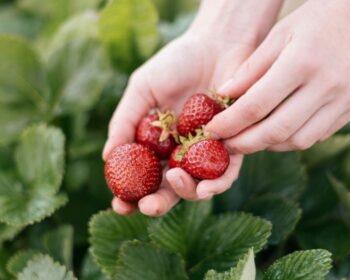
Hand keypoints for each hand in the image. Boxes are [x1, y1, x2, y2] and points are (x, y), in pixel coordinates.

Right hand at [102, 0, 283, 215]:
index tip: (119, 204)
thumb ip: (125, 122)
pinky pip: (227, 172)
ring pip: (198, 186)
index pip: (142, 176)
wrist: (217, 44)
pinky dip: (217, 183)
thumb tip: (107, 158)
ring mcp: (207, 152)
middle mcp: (182, 152)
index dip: (130, 194)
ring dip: (187, 193)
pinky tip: (206, 186)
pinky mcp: (234, 145)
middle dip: (157, 204)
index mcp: (158, 143)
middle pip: (169, 188)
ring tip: (176, 181)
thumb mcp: (142, 90)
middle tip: (147, 207)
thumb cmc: (176, 64)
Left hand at [206, 0, 349, 152]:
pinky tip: (277, 131)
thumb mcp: (278, 34)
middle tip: (226, 145)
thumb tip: (222, 96)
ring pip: (298, 141)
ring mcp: (346, 99)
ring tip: (250, 139)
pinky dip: (292, 138)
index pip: (256, 105)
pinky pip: (318, 135)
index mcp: (302, 62)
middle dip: (244, 144)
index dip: (229, 123)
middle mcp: (327, 85)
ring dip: (269, 145)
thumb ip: (250, 69)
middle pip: (276, 130)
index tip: (212, 130)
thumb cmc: (315, 18)